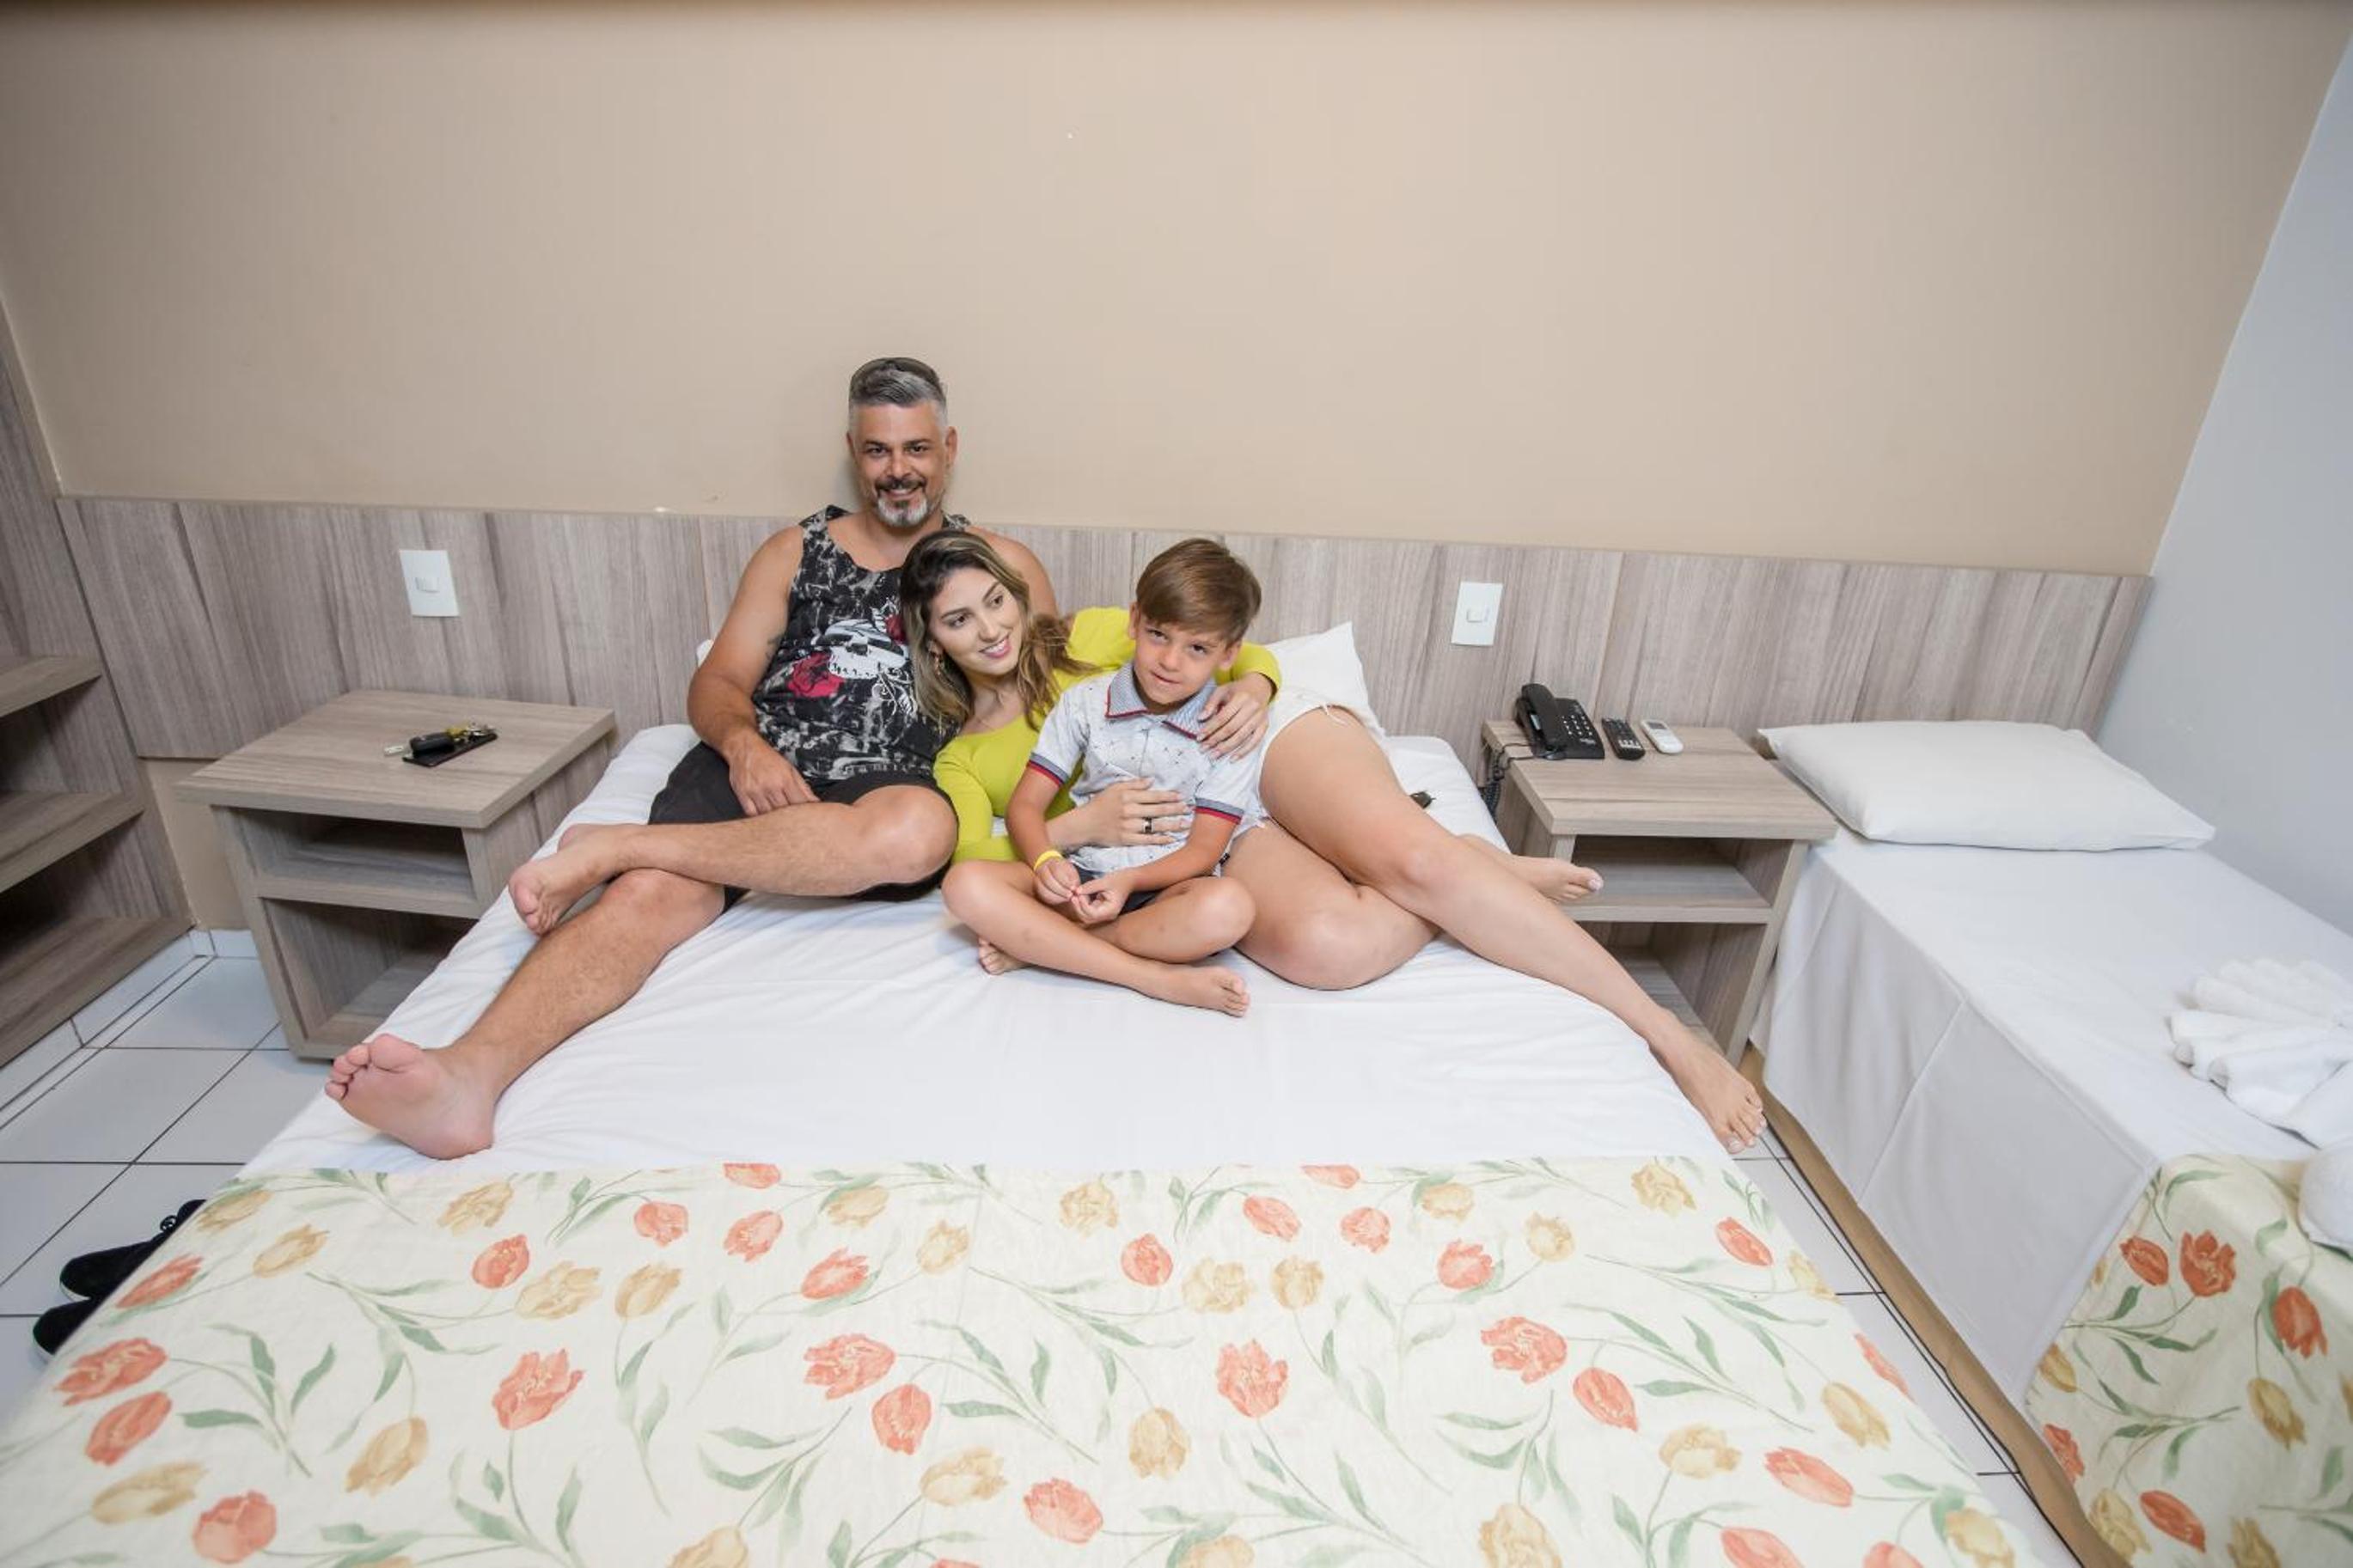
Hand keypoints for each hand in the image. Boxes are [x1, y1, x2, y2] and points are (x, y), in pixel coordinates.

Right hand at [725, 740, 814, 814]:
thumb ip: (803, 787)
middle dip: (790, 818)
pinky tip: (764, 816)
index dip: (804, 813)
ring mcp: (755, 791)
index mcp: (784, 780)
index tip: (806, 817)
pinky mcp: (743, 794)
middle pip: (784, 812)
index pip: (799, 803)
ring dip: (774, 819)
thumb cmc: (768, 758)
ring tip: (778, 820)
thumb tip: (815, 802)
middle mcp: (770, 786)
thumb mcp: (790, 769)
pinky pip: (752, 814)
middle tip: (793, 821)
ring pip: (768, 815)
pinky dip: (759, 818)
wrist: (744, 748)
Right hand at [1033, 855, 1083, 906]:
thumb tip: (1076, 890)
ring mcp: (1037, 879)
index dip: (1065, 881)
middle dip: (1061, 890)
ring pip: (1043, 890)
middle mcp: (1042, 870)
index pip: (1056, 871)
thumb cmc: (1064, 871)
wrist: (1051, 870)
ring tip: (1066, 898)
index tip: (1073, 888)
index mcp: (1051, 863)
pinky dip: (1053, 900)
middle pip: (1048, 881)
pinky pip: (1043, 896)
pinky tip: (1061, 900)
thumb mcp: (1071, 871)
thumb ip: (1074, 880)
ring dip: (1056, 897)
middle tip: (1070, 895)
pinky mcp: (1037, 889)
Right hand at [1057, 779, 1183, 847]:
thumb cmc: (1100, 804)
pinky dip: (1159, 839)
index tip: (1181, 796)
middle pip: (1157, 810)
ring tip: (1185, 823)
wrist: (1084, 824)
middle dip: (1175, 809)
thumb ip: (1133, 784)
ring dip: (1172, 824)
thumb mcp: (1114, 788)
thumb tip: (1151, 780)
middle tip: (1188, 808)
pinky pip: (1147, 840)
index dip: (1169, 796)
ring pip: (1155, 825)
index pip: (1153, 795)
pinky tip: (1171, 838)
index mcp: (1127, 796)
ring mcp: (1128, 826)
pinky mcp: (1126, 839)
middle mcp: (1129, 810)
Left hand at [1069, 871, 1130, 924]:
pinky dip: (1083, 903)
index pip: (1092, 914)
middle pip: (1087, 918)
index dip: (1083, 905)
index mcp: (1111, 910)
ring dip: (1079, 906)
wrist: (1130, 879)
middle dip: (1078, 907)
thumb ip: (1090, 886)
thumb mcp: (1105, 881)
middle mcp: (1108, 915)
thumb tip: (1076, 891)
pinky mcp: (1101, 909)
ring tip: (1077, 893)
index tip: (1079, 893)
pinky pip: (1088, 910)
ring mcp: (1104, 913)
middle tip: (1074, 894)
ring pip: (1086, 916)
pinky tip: (1082, 894)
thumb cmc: (1120, 879)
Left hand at [1198, 674, 1274, 756]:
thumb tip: (1200, 718)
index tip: (1199, 738)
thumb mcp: (1222, 690)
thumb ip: (1211, 703)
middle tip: (1204, 749)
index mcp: (1240, 697)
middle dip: (1216, 740)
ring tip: (1214, 755)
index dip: (1210, 728)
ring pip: (1242, 736)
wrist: (1259, 687)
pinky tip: (1233, 758)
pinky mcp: (1265, 725)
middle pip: (1231, 728)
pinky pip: (1255, 741)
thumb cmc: (1237, 690)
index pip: (1222, 717)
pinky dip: (1244, 751)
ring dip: (1227, 748)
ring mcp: (1260, 718)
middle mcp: (1252, 707)